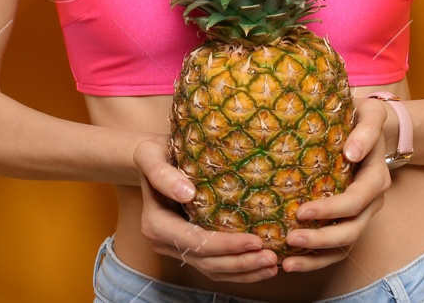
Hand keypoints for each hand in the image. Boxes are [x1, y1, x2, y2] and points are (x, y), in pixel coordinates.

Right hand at [132, 135, 280, 283]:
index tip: (255, 241)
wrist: (152, 158)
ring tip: (272, 265)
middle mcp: (165, 242)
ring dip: (244, 271)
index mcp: (156, 224)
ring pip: (212, 270)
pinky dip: (238, 269)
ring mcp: (177, 247)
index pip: (195, 242)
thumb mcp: (150, 154)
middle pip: (206, 262)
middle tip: (272, 258)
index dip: (226, 246)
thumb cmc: (154, 152)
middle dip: (241, 263)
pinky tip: (261, 265)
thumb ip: (162, 174)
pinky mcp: (190, 247)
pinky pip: (215, 265)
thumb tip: (187, 193)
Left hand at [278, 94, 396, 272]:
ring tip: (287, 262)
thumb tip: (351, 152)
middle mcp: (371, 201)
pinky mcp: (349, 219)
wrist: (376, 129)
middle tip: (290, 238)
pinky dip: (317, 258)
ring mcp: (361, 214)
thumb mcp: (371, 115)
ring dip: (317, 257)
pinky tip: (291, 260)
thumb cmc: (367, 118)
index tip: (302, 211)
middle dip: (321, 239)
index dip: (331, 210)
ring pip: (344, 246)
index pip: (356, 201)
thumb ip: (365, 131)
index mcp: (376, 178)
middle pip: (351, 231)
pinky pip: (337, 247)